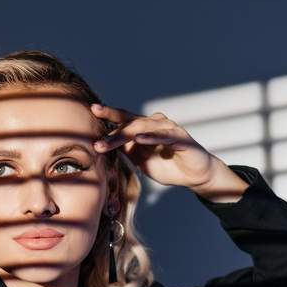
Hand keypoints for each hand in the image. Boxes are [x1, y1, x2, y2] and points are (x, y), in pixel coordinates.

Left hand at [90, 103, 214, 188]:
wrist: (193, 176)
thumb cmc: (167, 166)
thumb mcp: (141, 159)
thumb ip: (126, 150)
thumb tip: (104, 144)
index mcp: (145, 127)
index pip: (124, 119)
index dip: (109, 114)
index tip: (93, 110)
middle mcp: (156, 124)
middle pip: (131, 124)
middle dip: (112, 134)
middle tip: (96, 141)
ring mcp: (169, 129)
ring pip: (144, 129)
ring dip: (127, 136)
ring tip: (111, 142)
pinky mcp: (181, 139)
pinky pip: (164, 137)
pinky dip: (151, 138)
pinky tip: (140, 139)